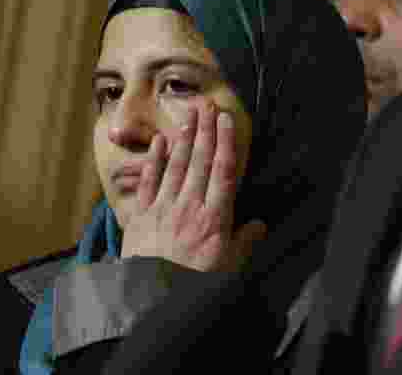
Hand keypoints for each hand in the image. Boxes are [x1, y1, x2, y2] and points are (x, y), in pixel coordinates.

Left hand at [120, 102, 266, 271]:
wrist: (152, 296)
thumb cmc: (195, 283)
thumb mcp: (230, 267)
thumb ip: (245, 242)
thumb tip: (260, 224)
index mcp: (215, 216)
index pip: (223, 171)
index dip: (225, 142)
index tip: (226, 119)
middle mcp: (190, 205)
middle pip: (200, 161)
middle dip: (205, 130)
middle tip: (207, 104)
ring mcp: (163, 207)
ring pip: (176, 165)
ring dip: (184, 138)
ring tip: (190, 115)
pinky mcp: (141, 215)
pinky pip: (148, 182)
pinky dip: (154, 160)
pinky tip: (159, 141)